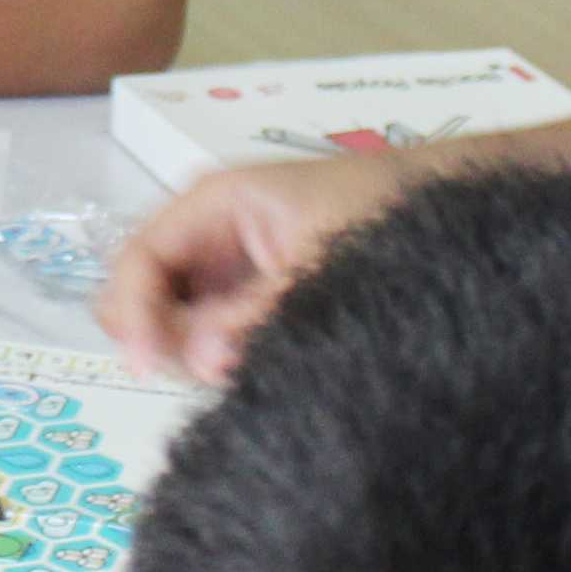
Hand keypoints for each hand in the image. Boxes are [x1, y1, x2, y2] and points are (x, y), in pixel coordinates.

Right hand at [96, 155, 418, 383]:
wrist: (437, 206)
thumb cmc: (380, 211)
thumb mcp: (316, 262)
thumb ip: (254, 313)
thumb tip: (196, 361)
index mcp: (210, 204)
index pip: (138, 260)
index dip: (133, 315)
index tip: (145, 367)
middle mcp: (203, 237)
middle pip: (139, 296)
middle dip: (160, 338)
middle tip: (211, 368)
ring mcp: (222, 271)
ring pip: (169, 324)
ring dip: (191, 355)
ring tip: (248, 361)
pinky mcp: (243, 302)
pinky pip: (206, 337)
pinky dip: (218, 359)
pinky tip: (257, 361)